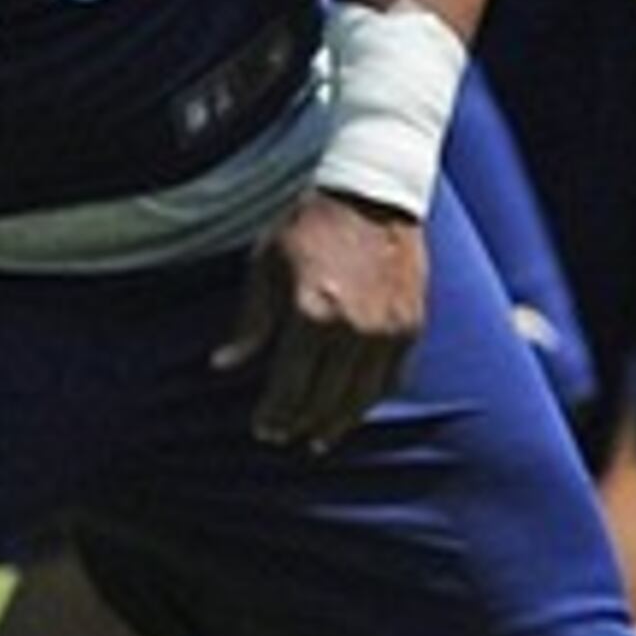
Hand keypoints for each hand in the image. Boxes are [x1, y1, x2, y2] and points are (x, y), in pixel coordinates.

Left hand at [216, 191, 428, 451]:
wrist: (373, 197)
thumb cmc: (309, 226)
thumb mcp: (265, 267)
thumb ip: (250, 322)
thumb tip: (224, 366)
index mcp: (312, 312)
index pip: (290, 384)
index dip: (274, 414)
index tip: (263, 431)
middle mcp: (354, 328)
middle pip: (326, 397)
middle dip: (302, 423)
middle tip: (286, 439)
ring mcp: (388, 329)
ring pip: (363, 395)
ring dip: (340, 421)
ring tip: (322, 438)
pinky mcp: (412, 325)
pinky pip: (393, 377)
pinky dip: (373, 397)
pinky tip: (356, 407)